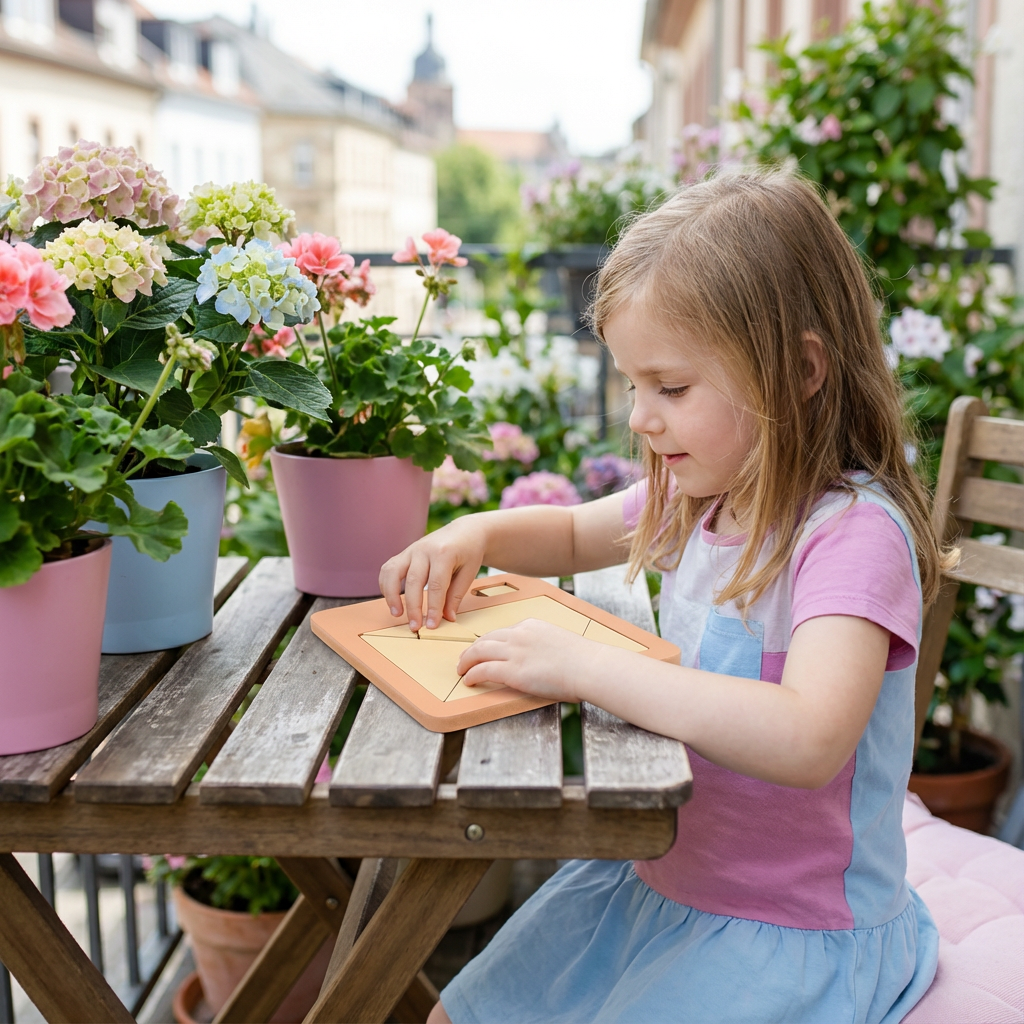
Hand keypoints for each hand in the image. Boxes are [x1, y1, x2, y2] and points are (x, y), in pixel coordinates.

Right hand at [379, 516, 486, 630]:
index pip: (436, 584)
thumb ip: (456, 595)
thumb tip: (446, 618)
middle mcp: (424, 549)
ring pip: (393, 572)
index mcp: (444, 553)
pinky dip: (385, 585)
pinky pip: (388, 569)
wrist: (464, 531)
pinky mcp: (404, 553)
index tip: (431, 625)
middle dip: (413, 607)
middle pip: (413, 581)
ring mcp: (411, 550)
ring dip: (391, 595)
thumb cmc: (468, 552)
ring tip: (397, 614)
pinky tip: (391, 600)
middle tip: (415, 627)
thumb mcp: (469, 573)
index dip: (433, 607)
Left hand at [457, 619, 611, 701]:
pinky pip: (483, 671)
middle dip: (472, 649)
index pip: (503, 632)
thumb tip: (540, 659)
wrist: (589, 666)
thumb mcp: (559, 643)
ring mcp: (514, 652)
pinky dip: (472, 675)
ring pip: (479, 652)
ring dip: (466, 661)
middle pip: (485, 639)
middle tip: (465, 659)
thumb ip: (544, 646)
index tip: (485, 649)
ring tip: (461, 670)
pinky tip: (468, 681)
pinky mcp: (512, 671)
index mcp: (531, 626)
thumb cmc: (583, 660)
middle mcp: (519, 635)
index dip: (489, 642)